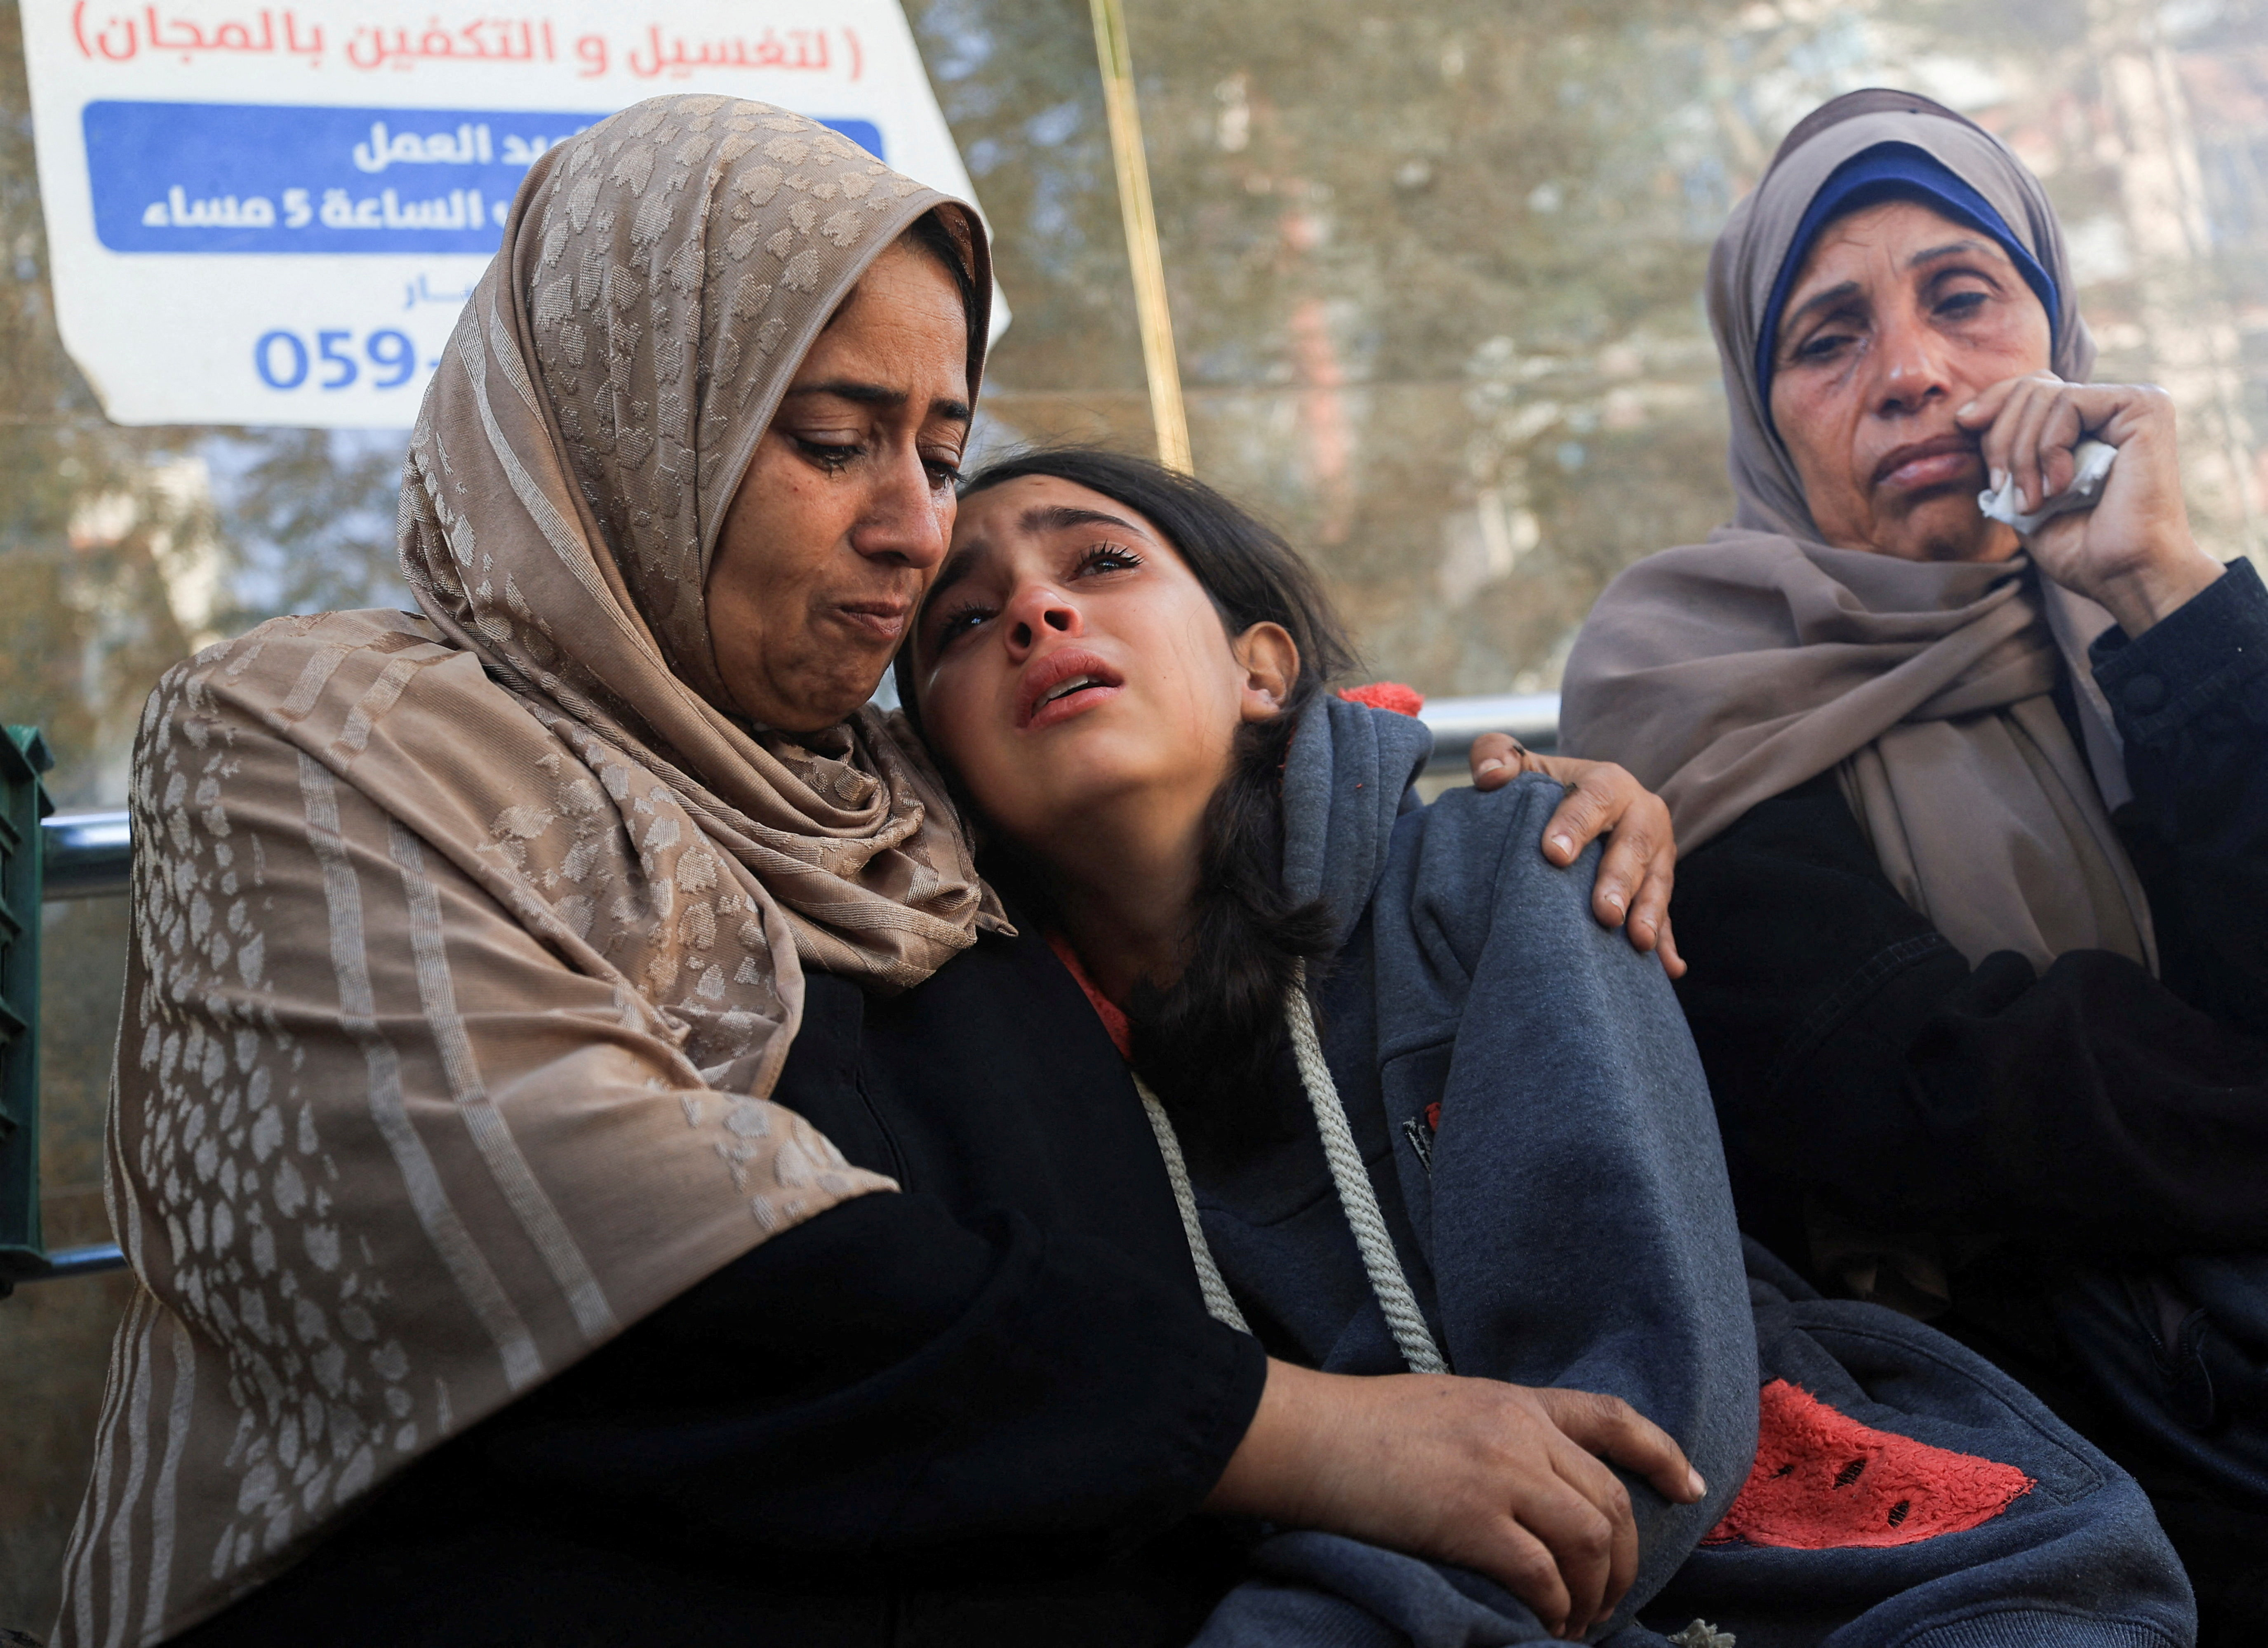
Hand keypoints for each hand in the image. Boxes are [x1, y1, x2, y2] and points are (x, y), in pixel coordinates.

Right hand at [1206, 1360, 1705, 1638]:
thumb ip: (1499, 1434)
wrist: (1310, 1436)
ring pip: (1589, 1539)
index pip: (1610, 1417)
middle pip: (1609, 1499)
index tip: (1691, 1488)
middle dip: (1623, 1560)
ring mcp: (1498, 1474)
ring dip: (1595, 1591)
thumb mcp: (1448, 1407)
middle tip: (1609, 1601)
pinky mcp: (1472, 1519)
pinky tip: (1545, 1624)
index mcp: (1514, 1400)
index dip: (1661, 1453)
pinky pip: (1542, 1572)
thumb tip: (1536, 1487)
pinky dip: (1554, 1606)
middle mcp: (1518, 1431)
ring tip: (1578, 1622)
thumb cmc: (1364, 1426)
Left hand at [1468, 735, 1683, 978]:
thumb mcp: (1520, 766)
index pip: (1594, 798)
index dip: (1575, 824)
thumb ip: (1496, 754)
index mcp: (1607, 783)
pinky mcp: (1659, 887)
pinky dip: (1668, 942)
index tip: (1553, 854)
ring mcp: (1657, 854)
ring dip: (1649, 912)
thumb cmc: (1544, 788)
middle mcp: (1641, 815)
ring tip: (1636, 941)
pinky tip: (1669, 969)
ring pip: (1658, 881)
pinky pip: (1668, 916)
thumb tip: (1489, 777)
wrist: (1578, 807)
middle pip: (1634, 845)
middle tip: (1604, 912)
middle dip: (1620, 879)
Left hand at [1956, 374, 2222, 634]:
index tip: (1964, 427)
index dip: (1993, 404)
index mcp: (2090, 422)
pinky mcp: (2144, 406)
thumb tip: (1969, 416)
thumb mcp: (2024, 494)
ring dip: (2022, 455)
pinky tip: (2059, 487)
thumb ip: (2007, 452)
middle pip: (2030, 387)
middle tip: (2005, 490)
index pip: (2031, 387)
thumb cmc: (2080, 547)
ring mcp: (2133, 401)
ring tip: (2035, 501)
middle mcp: (2114, 405)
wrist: (2126, 575)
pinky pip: (2067, 402)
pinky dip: (2048, 449)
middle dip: (2001, 439)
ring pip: (2042, 394)